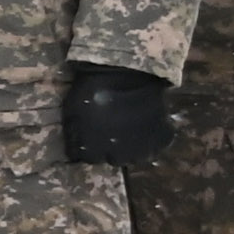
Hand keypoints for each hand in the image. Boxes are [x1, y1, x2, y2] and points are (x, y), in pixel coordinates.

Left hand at [61, 59, 177, 169]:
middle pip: (114, 159)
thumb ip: (73, 132)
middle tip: (112, 130)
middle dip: (111, 149)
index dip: (89, 147)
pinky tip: (146, 124)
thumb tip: (74, 149)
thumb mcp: (72, 111)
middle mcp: (118, 156)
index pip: (89, 159)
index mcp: (94, 150)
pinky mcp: (161, 140)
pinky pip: (156, 145)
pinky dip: (151, 138)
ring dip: (131, 146)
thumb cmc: (93, 90)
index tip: (91, 136)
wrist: (126, 75)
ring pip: (135, 157)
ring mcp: (142, 150)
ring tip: (130, 128)